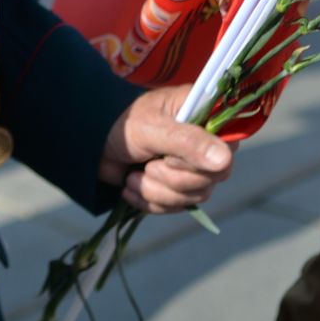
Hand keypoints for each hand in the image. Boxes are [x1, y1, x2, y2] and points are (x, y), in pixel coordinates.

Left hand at [99, 84, 233, 212]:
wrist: (91, 146)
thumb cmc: (122, 125)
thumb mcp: (152, 130)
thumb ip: (187, 142)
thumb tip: (225, 159)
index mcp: (204, 114)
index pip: (228, 146)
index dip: (201, 160)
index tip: (170, 156)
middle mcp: (205, 139)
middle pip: (213, 177)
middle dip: (172, 179)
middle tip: (148, 165)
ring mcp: (193, 165)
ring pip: (195, 196)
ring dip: (157, 191)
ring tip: (133, 174)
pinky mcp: (178, 187)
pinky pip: (177, 207)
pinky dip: (150, 201)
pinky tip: (131, 185)